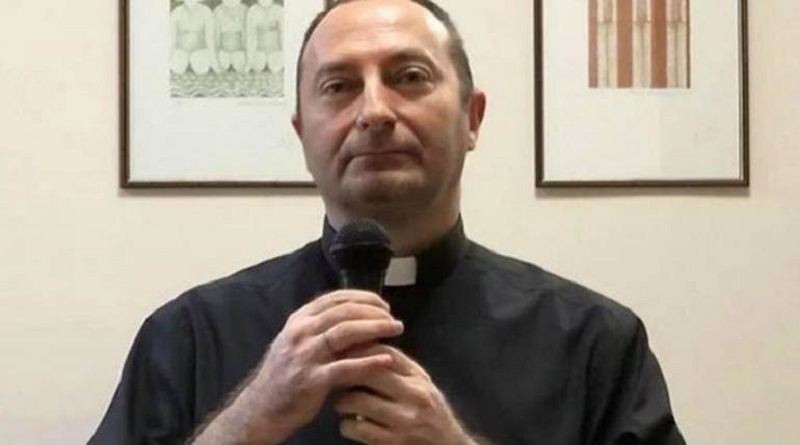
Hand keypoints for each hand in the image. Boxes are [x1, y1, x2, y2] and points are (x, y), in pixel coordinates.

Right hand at [207, 290, 403, 442]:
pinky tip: (387, 360)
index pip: (335, 298)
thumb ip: (320, 328)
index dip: (363, 298)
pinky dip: (369, 362)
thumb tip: (354, 315)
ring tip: (396, 329)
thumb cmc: (284, 375)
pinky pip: (346, 368)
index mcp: (299, 320)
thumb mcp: (296, 342)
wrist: (261, 409)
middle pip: (344, 311)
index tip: (382, 304)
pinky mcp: (311, 380)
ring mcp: (305, 355)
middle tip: (394, 318)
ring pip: (346, 332)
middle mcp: (301, 332)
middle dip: (374, 312)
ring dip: (375, 328)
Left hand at [333, 345, 476, 444]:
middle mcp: (414, 395)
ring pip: (356, 400)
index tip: (340, 349)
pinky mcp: (392, 443)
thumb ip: (397, 365)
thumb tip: (363, 342)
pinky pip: (354, 427)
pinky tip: (351, 424)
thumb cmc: (429, 410)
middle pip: (368, 372)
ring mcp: (403, 420)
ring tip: (342, 402)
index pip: (383, 351)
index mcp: (418, 377)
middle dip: (345, 372)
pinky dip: (346, 425)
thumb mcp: (421, 383)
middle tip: (334, 375)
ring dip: (342, 401)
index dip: (357, 347)